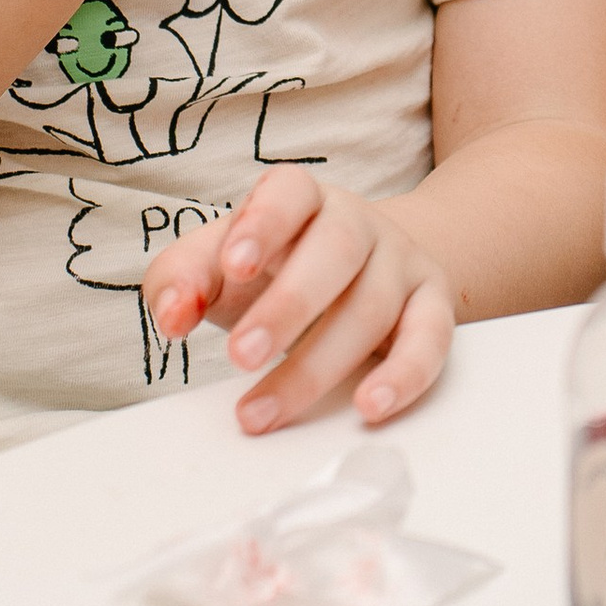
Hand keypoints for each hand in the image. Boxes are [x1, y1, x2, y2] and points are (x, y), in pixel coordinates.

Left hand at [141, 171, 455, 431]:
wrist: (363, 268)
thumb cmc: (276, 267)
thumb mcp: (220, 264)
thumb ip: (181, 279)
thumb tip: (171, 317)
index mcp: (302, 200)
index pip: (290, 193)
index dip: (263, 224)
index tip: (233, 264)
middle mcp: (359, 224)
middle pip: (336, 252)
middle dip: (288, 307)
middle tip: (240, 356)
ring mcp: (402, 263)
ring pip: (372, 307)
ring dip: (317, 366)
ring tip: (262, 411)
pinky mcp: (433, 307)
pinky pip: (431, 338)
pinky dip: (404, 374)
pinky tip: (368, 406)